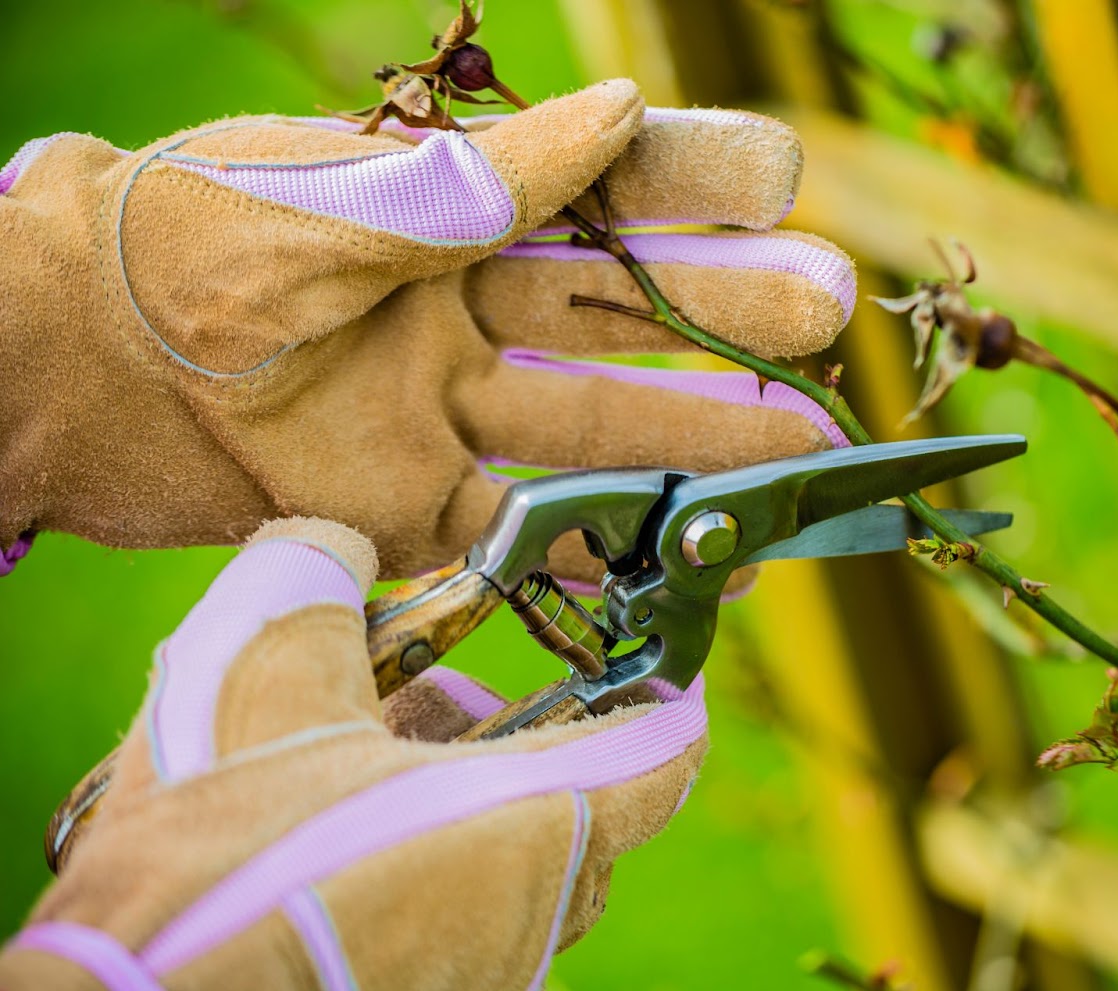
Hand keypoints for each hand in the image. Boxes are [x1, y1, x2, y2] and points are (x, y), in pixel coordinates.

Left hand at [0, 80, 852, 578]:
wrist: (62, 372)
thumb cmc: (179, 247)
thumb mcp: (334, 199)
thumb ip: (479, 180)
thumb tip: (626, 110)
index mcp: (442, 213)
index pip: (594, 190)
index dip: (691, 184)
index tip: (784, 177)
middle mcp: (459, 311)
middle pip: (618, 316)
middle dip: (727, 312)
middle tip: (830, 310)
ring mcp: (442, 413)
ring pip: (598, 427)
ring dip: (703, 433)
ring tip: (808, 437)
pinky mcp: (410, 508)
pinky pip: (533, 531)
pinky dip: (617, 542)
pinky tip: (705, 541)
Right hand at [0, 518, 705, 990]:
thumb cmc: (224, 861)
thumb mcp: (267, 676)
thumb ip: (320, 580)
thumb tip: (334, 543)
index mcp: (535, 824)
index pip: (663, 754)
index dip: (669, 701)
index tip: (663, 672)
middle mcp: (533, 922)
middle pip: (582, 814)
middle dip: (524, 748)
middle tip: (437, 703)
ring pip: (518, 881)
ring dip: (466, 813)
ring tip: (363, 768)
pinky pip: (464, 942)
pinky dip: (429, 883)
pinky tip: (336, 853)